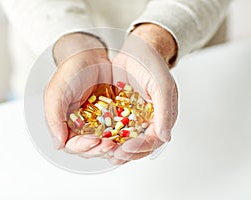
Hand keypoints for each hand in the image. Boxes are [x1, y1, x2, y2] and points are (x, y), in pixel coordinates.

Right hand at [45, 33, 116, 157]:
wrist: (91, 56)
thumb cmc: (70, 72)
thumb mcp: (56, 92)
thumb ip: (54, 117)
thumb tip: (58, 144)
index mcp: (65, 124)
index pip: (72, 145)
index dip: (83, 147)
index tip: (93, 141)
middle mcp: (82, 127)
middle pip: (90, 148)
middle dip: (100, 149)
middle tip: (110, 144)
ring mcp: (98, 122)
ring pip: (105, 143)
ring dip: (112, 145)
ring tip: (120, 142)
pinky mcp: (112, 117)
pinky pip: (118, 130)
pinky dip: (122, 135)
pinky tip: (128, 134)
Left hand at [109, 24, 178, 164]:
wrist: (138, 49)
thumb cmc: (153, 65)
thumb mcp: (162, 85)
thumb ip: (165, 111)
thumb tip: (165, 137)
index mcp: (163, 116)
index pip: (154, 139)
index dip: (141, 147)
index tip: (126, 148)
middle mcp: (150, 119)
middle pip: (140, 144)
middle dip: (128, 152)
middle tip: (114, 156)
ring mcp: (136, 116)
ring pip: (128, 138)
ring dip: (118, 148)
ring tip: (106, 153)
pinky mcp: (123, 111)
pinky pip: (117, 127)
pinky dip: (110, 135)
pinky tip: (100, 139)